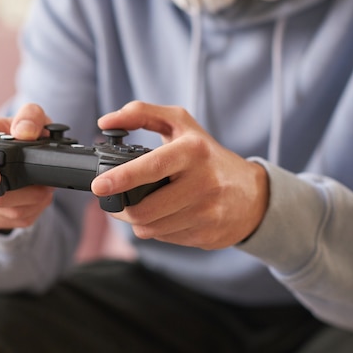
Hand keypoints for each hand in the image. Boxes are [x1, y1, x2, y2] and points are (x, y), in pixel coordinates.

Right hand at [0, 103, 53, 230]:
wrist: (17, 156)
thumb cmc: (22, 133)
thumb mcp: (33, 117)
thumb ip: (31, 117)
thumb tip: (23, 132)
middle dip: (24, 192)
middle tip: (46, 186)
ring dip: (29, 204)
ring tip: (44, 192)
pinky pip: (2, 220)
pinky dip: (25, 214)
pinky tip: (34, 202)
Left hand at [92, 101, 268, 248]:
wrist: (253, 195)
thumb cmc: (208, 155)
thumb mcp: (181, 125)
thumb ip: (142, 114)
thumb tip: (106, 121)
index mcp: (194, 151)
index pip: (153, 167)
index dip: (122, 178)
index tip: (98, 185)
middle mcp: (203, 182)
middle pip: (144, 209)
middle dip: (121, 207)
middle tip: (113, 198)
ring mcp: (207, 212)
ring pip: (150, 228)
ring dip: (136, 219)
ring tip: (140, 204)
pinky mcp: (206, 234)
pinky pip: (163, 238)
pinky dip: (155, 228)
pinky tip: (163, 214)